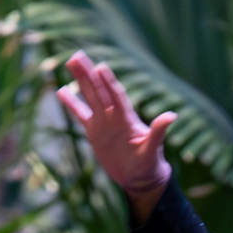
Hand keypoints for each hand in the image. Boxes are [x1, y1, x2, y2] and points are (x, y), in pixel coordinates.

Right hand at [57, 52, 174, 215]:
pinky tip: (61, 91)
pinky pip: (80, 114)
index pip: (116, 96)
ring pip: (89, 96)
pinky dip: (71, 104)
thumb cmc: (149, 163)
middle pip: (99, 90)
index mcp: (127, 118)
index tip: (100, 67)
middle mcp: (113, 115)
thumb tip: (171, 116)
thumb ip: (158, 131)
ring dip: (80, 80)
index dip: (108, 83)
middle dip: (89, 74)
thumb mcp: (153, 149)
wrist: (139, 177)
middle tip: (77, 55)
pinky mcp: (94, 131)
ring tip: (70, 62)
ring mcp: (103, 122)